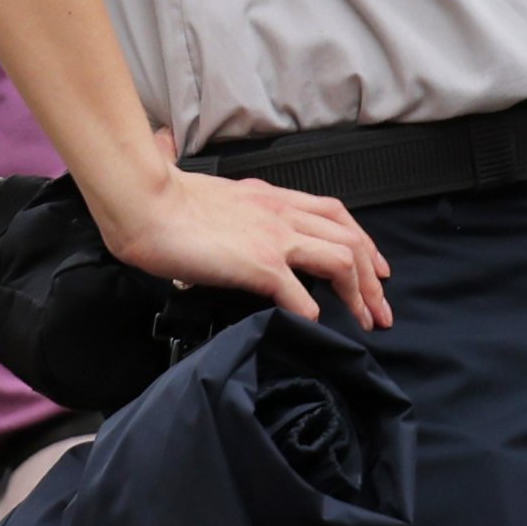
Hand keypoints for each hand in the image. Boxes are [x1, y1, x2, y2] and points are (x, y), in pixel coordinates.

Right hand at [93, 133, 392, 328]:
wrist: (144, 202)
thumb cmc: (167, 203)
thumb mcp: (220, 200)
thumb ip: (240, 216)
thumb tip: (241, 239)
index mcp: (274, 198)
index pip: (336, 215)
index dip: (364, 242)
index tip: (378, 269)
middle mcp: (283, 214)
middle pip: (351, 241)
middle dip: (374, 278)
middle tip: (382, 309)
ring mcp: (275, 238)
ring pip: (342, 261)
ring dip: (358, 295)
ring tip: (364, 321)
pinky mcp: (259, 263)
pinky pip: (301, 293)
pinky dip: (314, 312)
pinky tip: (315, 326)